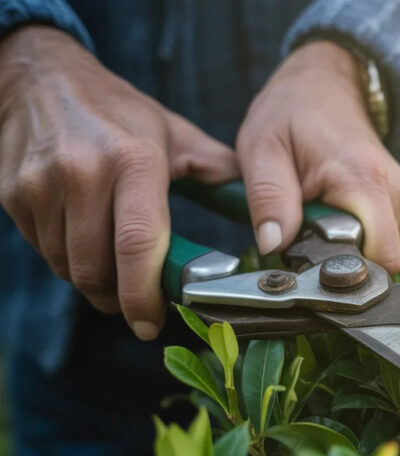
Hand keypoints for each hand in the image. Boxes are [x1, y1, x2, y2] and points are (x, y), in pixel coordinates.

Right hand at [0, 26, 238, 339]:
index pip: (138, 244)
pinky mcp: (14, 194)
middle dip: (118, 299)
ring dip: (93, 282)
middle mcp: (84, 173)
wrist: (41, 79)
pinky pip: (43, 249)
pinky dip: (65, 259)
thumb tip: (264, 207)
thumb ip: (217, 171)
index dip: (144, 295)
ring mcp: (43, 185)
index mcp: (134, 161)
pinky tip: (83, 241)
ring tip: (113, 270)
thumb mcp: (174, 133)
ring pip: (67, 267)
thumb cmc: (117, 111)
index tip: (152, 323)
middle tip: (136, 304)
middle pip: (97, 269)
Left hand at [237, 41, 399, 272]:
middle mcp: (395, 189)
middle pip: (378, 257)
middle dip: (339, 255)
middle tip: (303, 227)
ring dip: (344, 240)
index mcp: (364, 178)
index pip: (380, 256)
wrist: (327, 83)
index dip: (344, 270)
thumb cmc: (292, 111)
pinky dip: (354, 231)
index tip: (308, 261)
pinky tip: (331, 207)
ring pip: (378, 248)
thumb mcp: (261, 148)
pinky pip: (380, 235)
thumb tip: (272, 247)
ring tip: (314, 208)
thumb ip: (267, 199)